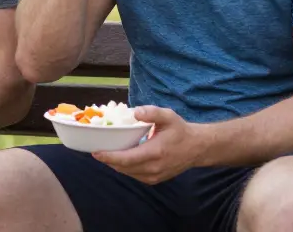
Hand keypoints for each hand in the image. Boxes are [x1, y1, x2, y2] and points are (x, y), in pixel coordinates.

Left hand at [91, 106, 205, 184]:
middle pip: (123, 167)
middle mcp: (153, 168)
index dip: (108, 156)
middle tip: (96, 149)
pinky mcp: (155, 179)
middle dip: (108, 159)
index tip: (95, 152)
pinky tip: (120, 158)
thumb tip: (136, 112)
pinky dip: (124, 168)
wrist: (197, 148)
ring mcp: (154, 176)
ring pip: (127, 172)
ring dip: (115, 164)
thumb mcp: (168, 116)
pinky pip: (134, 175)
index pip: (126, 159)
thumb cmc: (180, 131)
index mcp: (155, 152)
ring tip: (106, 153)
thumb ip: (152, 112)